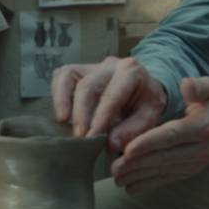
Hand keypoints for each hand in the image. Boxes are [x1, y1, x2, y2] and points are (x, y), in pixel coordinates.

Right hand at [51, 56, 167, 148]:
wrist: (144, 89)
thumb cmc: (146, 103)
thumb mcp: (150, 115)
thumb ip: (134, 129)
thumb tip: (111, 144)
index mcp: (131, 71)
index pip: (111, 95)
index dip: (100, 118)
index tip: (92, 137)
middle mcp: (110, 64)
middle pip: (88, 85)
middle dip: (81, 113)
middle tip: (79, 137)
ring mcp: (92, 65)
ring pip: (69, 75)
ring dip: (63, 100)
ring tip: (63, 122)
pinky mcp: (79, 70)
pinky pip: (62, 76)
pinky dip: (58, 94)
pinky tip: (61, 114)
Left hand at [110, 76, 208, 192]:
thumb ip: (198, 86)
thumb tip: (185, 86)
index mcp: (202, 126)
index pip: (172, 135)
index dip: (150, 143)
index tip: (128, 149)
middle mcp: (199, 148)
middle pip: (164, 157)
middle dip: (138, 164)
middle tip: (115, 167)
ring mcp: (194, 163)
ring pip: (163, 170)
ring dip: (139, 176)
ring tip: (117, 178)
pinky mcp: (188, 172)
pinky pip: (167, 179)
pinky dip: (148, 184)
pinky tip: (130, 187)